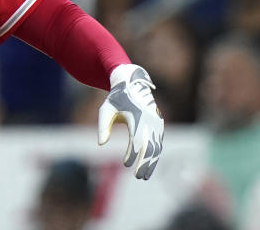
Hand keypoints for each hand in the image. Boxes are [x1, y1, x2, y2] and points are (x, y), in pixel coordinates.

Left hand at [98, 64, 163, 179]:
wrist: (131, 83)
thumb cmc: (116, 98)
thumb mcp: (106, 110)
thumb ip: (103, 126)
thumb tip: (100, 143)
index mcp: (137, 117)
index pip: (136, 141)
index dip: (132, 154)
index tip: (125, 164)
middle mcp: (149, 121)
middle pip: (150, 147)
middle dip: (145, 163)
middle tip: (138, 177)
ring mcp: (156, 122)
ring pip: (157, 147)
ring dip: (152, 162)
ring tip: (144, 175)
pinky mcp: (158, 124)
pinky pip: (158, 142)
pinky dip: (155, 155)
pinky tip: (150, 164)